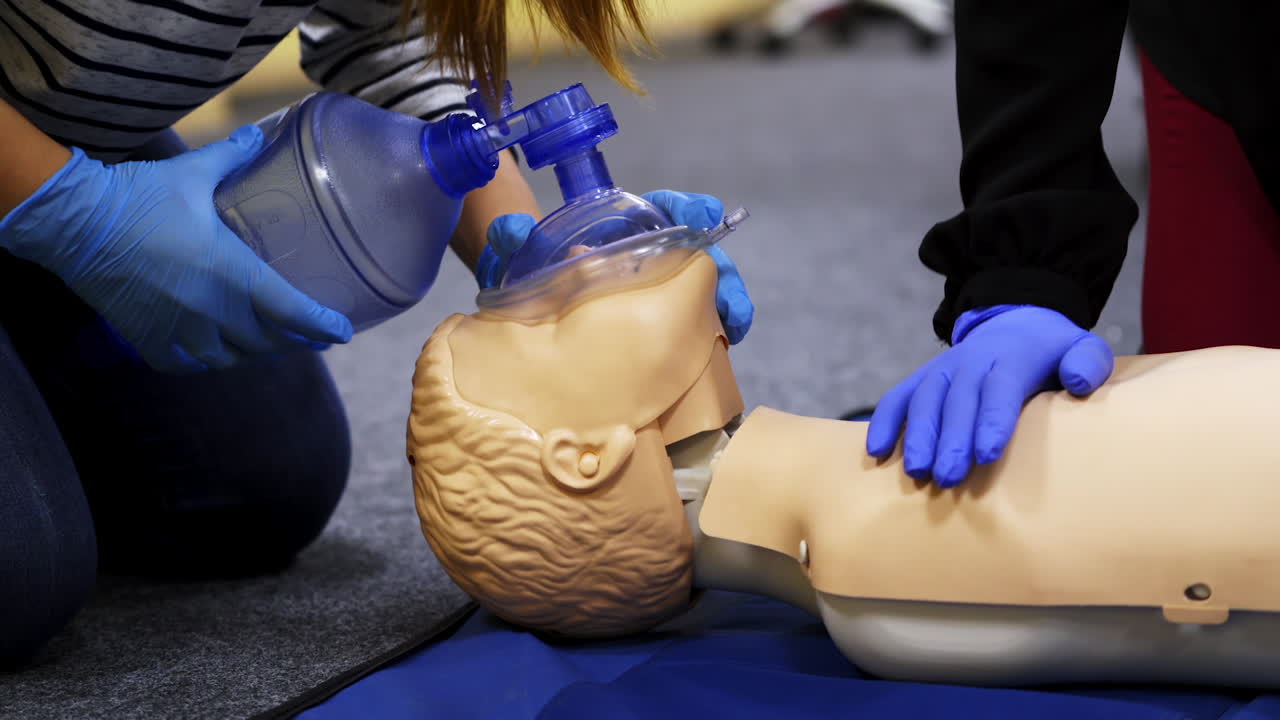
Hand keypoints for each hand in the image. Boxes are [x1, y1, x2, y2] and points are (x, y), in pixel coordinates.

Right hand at [0, 125, 352, 372]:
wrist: (76, 224)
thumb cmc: (138, 198)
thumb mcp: (192, 173)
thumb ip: (232, 156)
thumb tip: (258, 134)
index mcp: (233, 273)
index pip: (292, 311)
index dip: (322, 325)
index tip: (342, 331)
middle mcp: (212, 311)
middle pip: (267, 341)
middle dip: (293, 340)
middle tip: (309, 334)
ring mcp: (180, 330)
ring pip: (231, 358)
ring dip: (254, 352)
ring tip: (266, 341)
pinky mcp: (150, 341)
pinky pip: (189, 365)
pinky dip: (208, 360)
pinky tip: (216, 351)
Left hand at [477, 189, 754, 343]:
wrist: (532, 309)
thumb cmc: (532, 271)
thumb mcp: (521, 253)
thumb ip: (514, 238)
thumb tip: (509, 229)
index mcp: (622, 231)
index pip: (662, 209)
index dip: (685, 208)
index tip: (702, 213)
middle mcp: (648, 257)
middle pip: (696, 252)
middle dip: (717, 266)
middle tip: (725, 284)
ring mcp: (659, 291)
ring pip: (706, 288)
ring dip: (726, 301)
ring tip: (733, 324)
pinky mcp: (663, 322)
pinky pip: (698, 322)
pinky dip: (716, 329)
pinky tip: (728, 341)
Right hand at [865, 305, 1113, 487]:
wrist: (1017, 322)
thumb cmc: (1054, 351)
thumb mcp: (1082, 346)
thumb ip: (1087, 362)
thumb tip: (1078, 382)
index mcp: (1011, 357)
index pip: (1000, 389)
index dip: (992, 421)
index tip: (987, 454)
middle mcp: (970, 361)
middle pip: (958, 400)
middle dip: (950, 439)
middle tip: (947, 477)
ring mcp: (942, 369)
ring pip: (925, 400)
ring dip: (917, 436)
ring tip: (916, 472)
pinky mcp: (922, 378)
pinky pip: (898, 397)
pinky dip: (884, 422)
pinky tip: (876, 453)